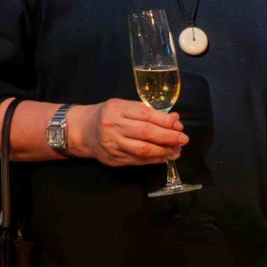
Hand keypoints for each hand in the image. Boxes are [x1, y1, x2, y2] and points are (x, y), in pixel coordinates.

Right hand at [67, 100, 187, 165]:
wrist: (82, 130)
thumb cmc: (108, 114)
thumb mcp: (125, 106)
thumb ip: (148, 111)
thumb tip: (174, 118)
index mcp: (118, 110)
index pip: (146, 115)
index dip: (166, 121)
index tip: (179, 125)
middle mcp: (114, 127)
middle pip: (147, 133)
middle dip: (169, 137)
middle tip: (183, 139)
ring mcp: (112, 145)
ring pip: (143, 150)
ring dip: (164, 151)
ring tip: (177, 150)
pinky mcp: (113, 159)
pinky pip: (138, 160)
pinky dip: (154, 159)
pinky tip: (165, 156)